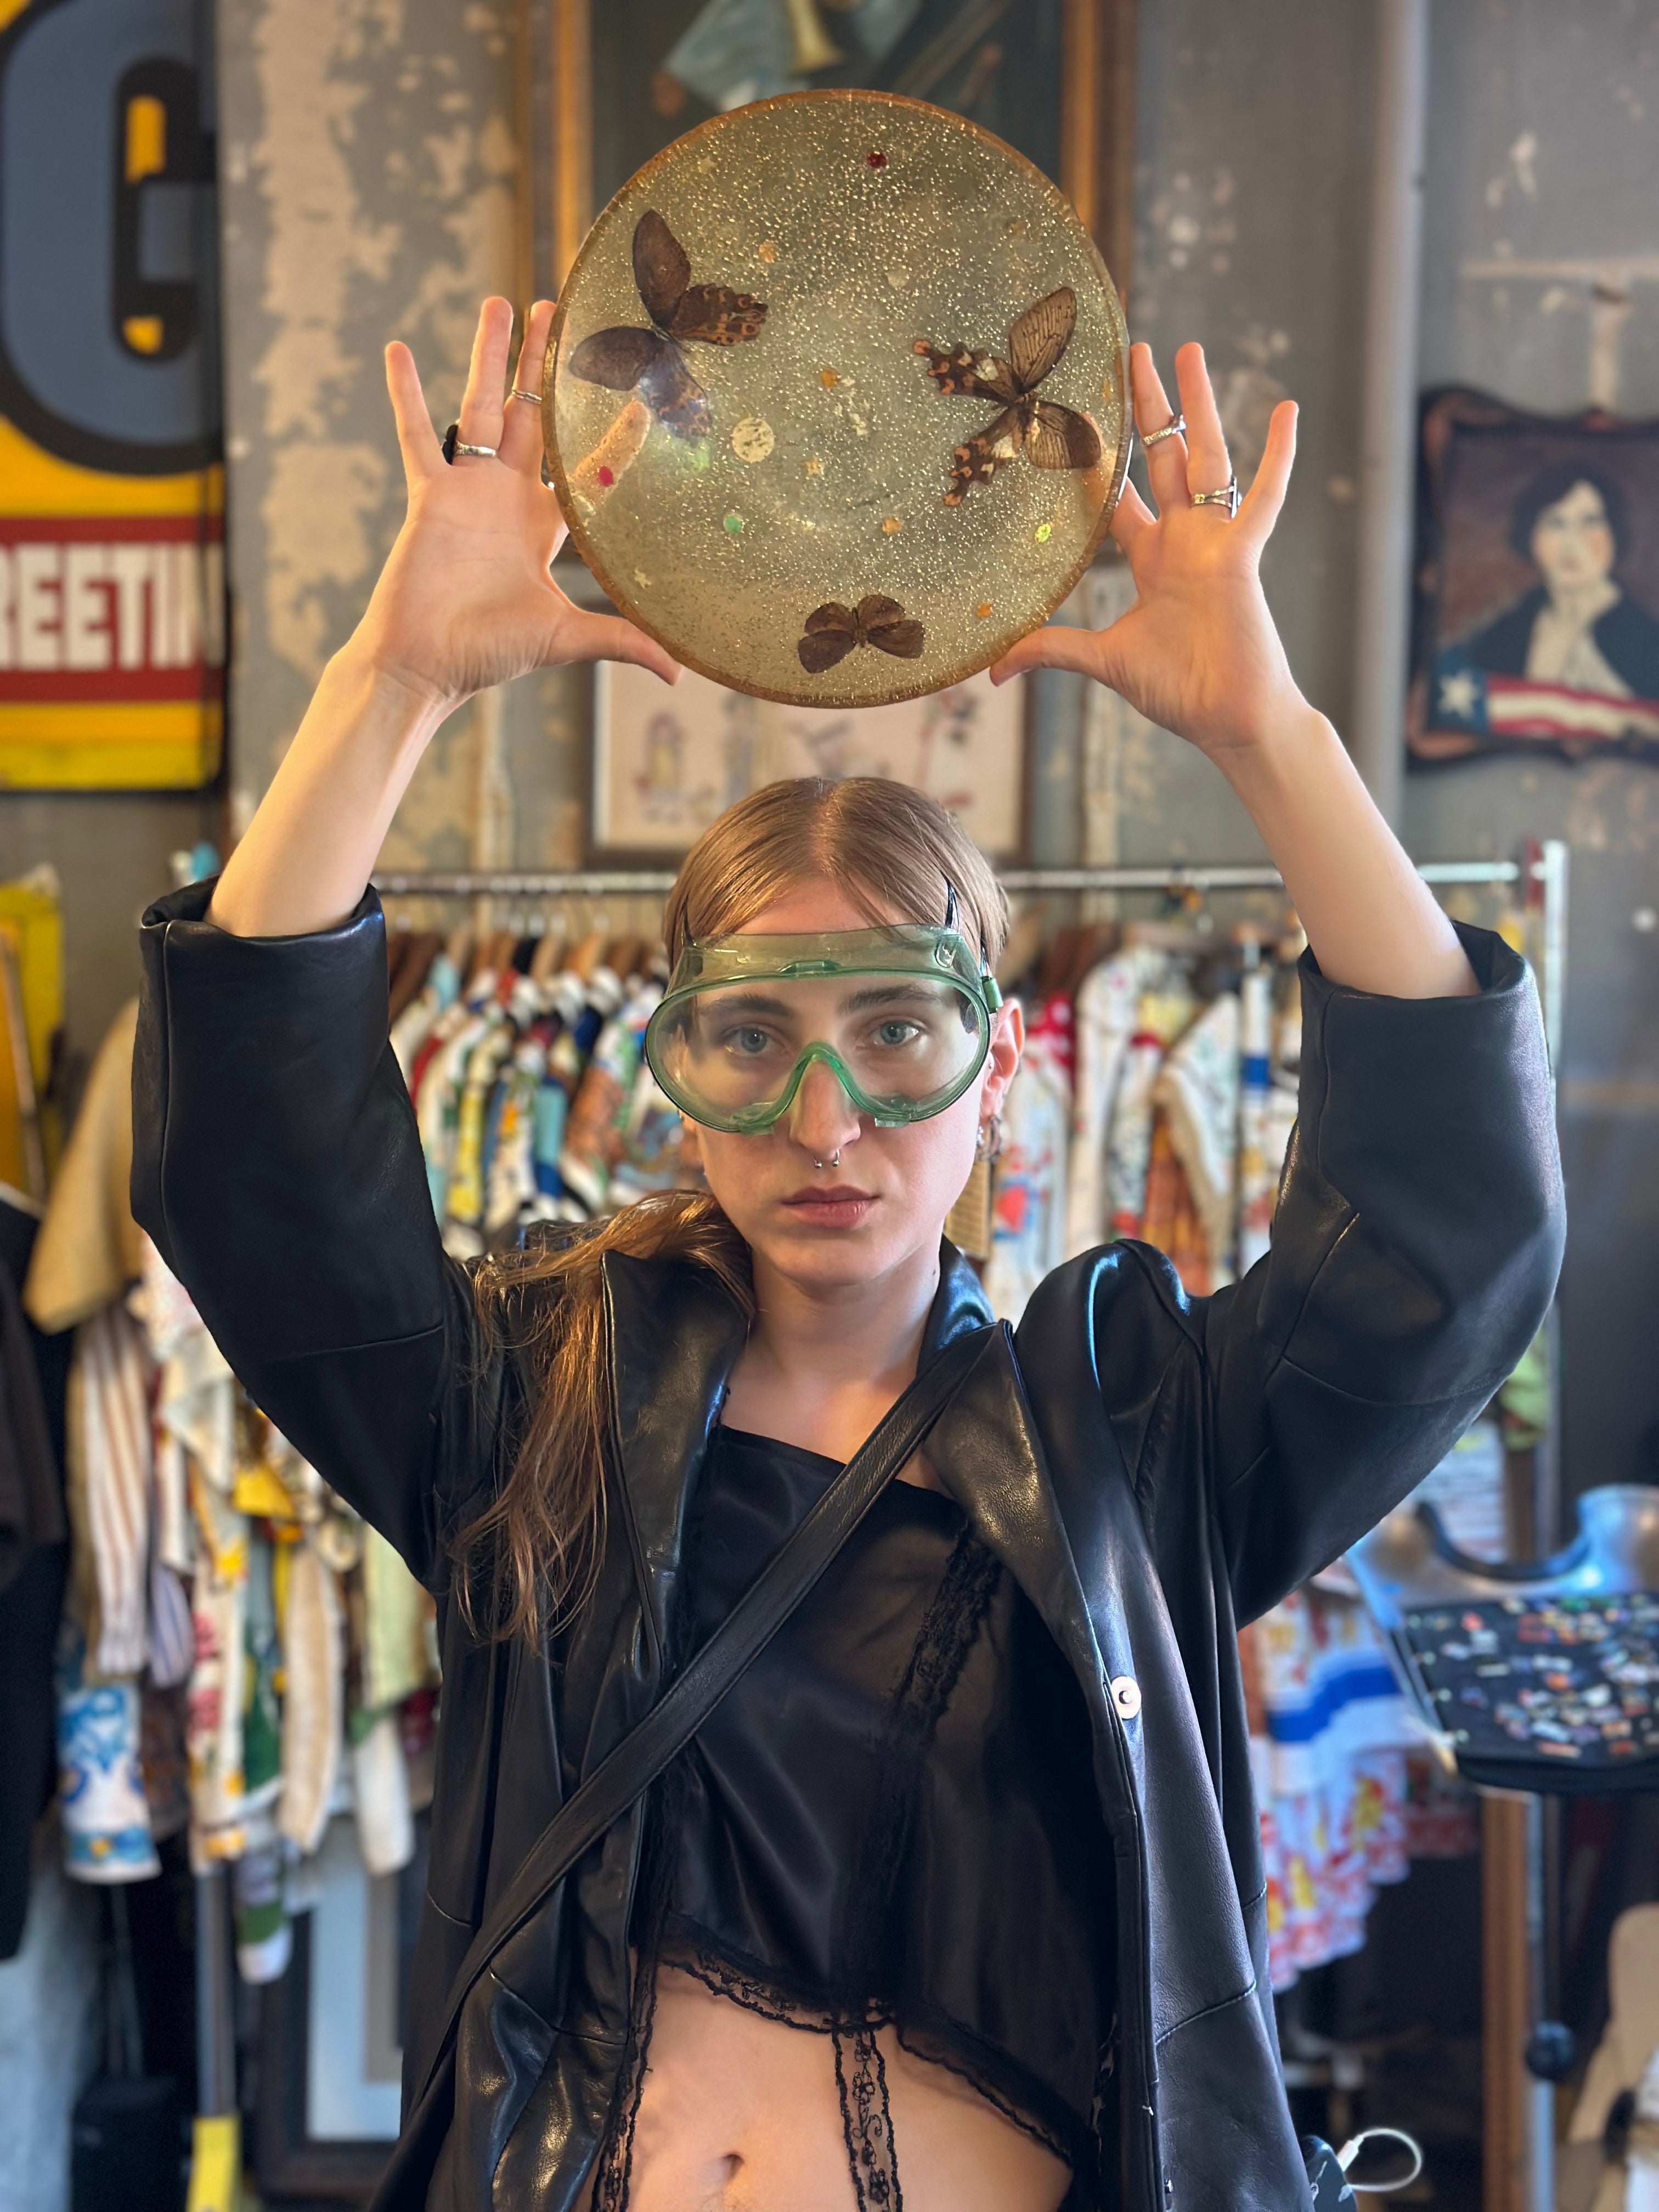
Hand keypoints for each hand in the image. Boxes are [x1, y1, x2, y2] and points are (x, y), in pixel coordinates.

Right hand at [355, 297, 678, 707]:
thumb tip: (680, 670)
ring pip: (481, 407)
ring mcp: (466, 491)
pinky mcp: (429, 495)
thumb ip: (620, 639)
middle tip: (559, 310)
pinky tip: (399, 349)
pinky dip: (405, 394)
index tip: (632, 387)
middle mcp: (507, 498)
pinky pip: (416, 435)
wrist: (424, 665)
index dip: (608, 431)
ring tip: (503, 304)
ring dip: (490, 357)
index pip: (583, 466)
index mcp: (542, 526)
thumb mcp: (564, 638)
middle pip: (532, 415)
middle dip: (544, 365)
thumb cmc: (488, 654)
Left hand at [991, 341, 1299, 756]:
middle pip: (1160, 456)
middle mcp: (1184, 541)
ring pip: (1204, 456)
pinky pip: (1263, 497)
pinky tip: (1287, 408)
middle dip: (1147, 405)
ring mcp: (1215, 542)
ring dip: (1197, 403)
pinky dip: (1278, 455)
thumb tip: (990, 672)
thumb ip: (1051, 652)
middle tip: (1134, 351)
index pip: (1120, 498)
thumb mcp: (1101, 663)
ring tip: (1187, 350)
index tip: (1080, 417)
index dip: (1100, 460)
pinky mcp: (1242, 555)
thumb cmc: (1178, 691)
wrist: (1228, 718)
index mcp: (1153, 560)